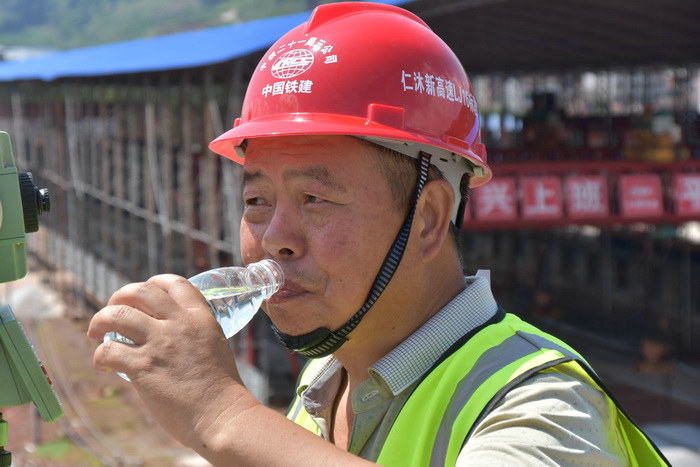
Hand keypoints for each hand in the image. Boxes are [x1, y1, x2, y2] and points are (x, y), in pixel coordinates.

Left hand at [87, 274, 246, 446]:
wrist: (221, 415)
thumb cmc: (221, 388)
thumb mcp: (215, 345)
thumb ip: (195, 334)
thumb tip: (170, 334)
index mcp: (200, 317)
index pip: (174, 283)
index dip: (154, 282)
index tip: (144, 292)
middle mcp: (180, 323)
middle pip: (141, 291)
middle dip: (120, 296)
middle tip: (113, 309)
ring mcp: (160, 343)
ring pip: (117, 315)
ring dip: (100, 320)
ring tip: (96, 332)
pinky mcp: (143, 367)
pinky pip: (109, 351)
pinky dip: (100, 356)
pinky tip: (103, 365)